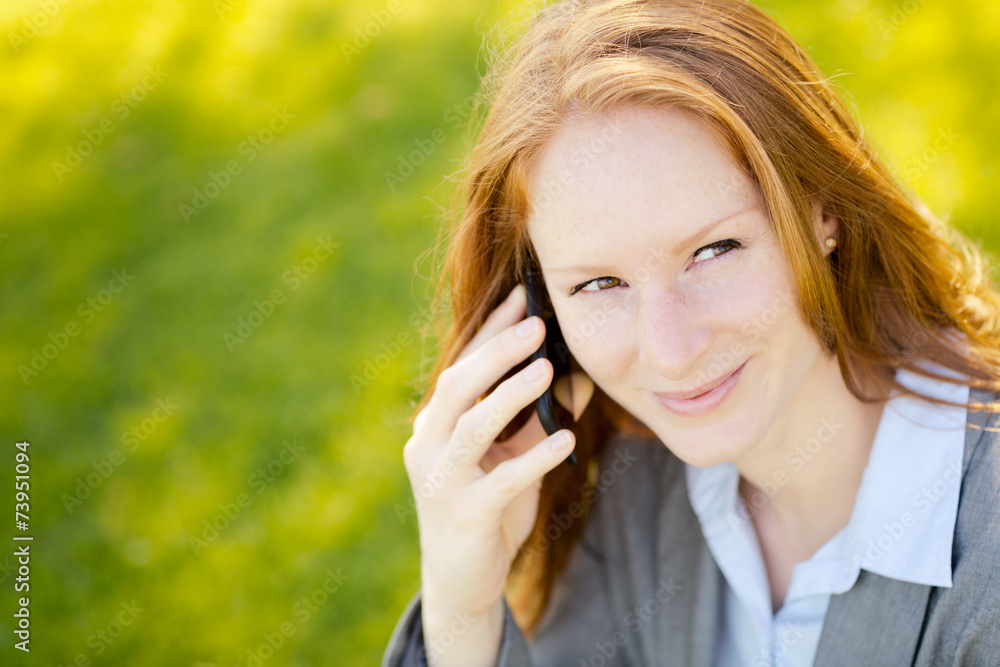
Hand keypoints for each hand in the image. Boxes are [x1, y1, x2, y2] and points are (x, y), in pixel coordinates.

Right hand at [403, 283, 577, 628]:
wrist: (461, 580)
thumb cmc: (488, 508)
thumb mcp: (513, 458)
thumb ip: (537, 420)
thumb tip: (577, 376)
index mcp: (436, 423)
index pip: (462, 364)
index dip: (491, 329)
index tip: (524, 296)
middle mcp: (430, 444)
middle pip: (458, 384)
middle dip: (497, 351)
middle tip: (537, 325)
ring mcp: (441, 479)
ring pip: (473, 426)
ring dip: (511, 395)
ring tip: (547, 370)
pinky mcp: (464, 513)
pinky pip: (502, 481)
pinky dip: (536, 458)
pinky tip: (568, 440)